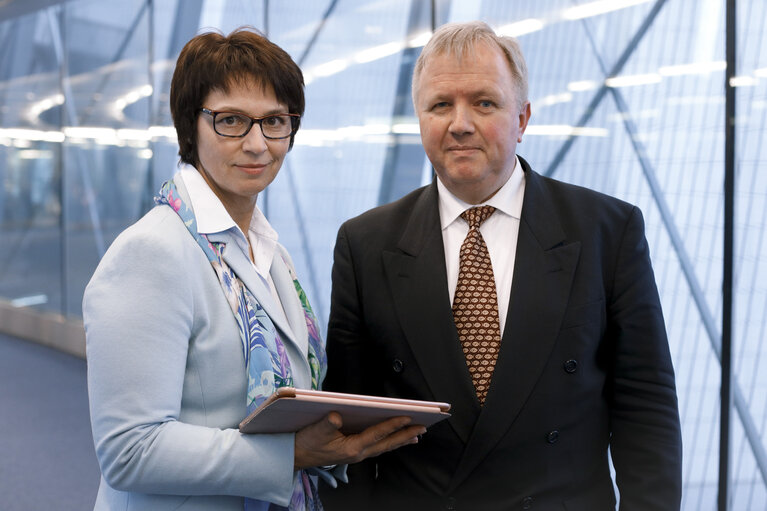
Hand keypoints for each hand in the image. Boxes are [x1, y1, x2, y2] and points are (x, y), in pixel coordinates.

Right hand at [294, 412, 425, 469]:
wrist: (295, 456)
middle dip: (405, 435)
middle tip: (422, 428)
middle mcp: (357, 453)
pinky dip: (388, 441)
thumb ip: (326, 424)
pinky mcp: (353, 452)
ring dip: (400, 440)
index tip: (407, 417)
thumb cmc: (305, 443)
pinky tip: (393, 438)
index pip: (377, 434)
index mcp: (351, 448)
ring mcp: (356, 454)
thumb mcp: (314, 431)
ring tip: (415, 435)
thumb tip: (337, 416)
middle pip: (386, 444)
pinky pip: (376, 447)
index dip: (392, 425)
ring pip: (383, 447)